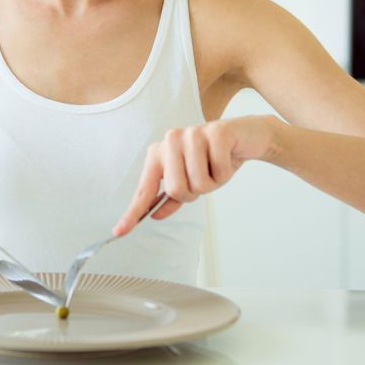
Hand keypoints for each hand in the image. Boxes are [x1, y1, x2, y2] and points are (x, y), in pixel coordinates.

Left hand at [111, 115, 271, 235]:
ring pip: (199, 183)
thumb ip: (171, 197)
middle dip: (195, 192)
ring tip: (216, 166)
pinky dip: (226, 173)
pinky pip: (220, 172)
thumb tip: (155, 215)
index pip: (145, 189)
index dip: (133, 212)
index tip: (120, 232)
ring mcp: (192, 134)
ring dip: (213, 182)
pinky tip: (227, 158)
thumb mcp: (191, 180)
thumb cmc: (213, 159)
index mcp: (159, 153)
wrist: (244, 137)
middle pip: (177, 190)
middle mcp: (171, 140)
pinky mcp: (216, 133)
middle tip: (205, 176)